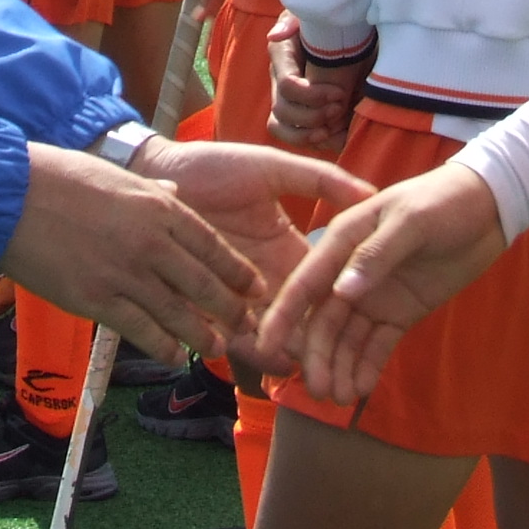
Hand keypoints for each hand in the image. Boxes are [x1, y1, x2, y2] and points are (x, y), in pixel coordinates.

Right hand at [0, 142, 268, 365]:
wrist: (9, 196)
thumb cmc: (59, 179)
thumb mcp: (119, 178)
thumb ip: (153, 193)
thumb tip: (175, 196)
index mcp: (158, 207)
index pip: (212, 245)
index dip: (238, 272)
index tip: (256, 287)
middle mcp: (150, 242)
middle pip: (205, 284)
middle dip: (231, 309)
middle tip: (247, 325)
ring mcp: (125, 274)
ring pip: (179, 314)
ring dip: (203, 335)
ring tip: (217, 348)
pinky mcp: (97, 300)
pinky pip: (143, 330)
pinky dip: (164, 346)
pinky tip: (175, 355)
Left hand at [131, 135, 374, 372]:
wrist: (157, 168)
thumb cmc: (214, 165)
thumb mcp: (272, 168)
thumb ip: (319, 180)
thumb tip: (371, 192)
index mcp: (285, 248)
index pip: (316, 285)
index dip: (333, 307)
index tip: (349, 325)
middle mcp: (262, 275)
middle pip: (291, 318)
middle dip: (306, 341)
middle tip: (322, 362)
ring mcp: (228, 290)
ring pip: (257, 330)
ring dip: (271, 348)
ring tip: (285, 364)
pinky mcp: (194, 298)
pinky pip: (214, 329)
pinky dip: (228, 343)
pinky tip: (237, 350)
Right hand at [258, 160, 509, 404]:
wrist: (488, 208)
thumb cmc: (444, 201)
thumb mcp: (411, 221)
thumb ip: (376, 255)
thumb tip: (342, 293)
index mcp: (343, 239)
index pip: (305, 282)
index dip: (283, 315)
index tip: (264, 346)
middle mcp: (351, 270)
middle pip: (324, 319)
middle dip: (317, 355)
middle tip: (318, 391)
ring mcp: (375, 294)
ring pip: (347, 337)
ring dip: (339, 366)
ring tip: (339, 398)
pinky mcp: (399, 312)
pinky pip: (376, 343)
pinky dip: (366, 365)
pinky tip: (360, 388)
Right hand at [265, 12, 363, 150]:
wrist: (348, 31)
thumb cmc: (331, 19)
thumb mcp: (313, 13)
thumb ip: (294, 20)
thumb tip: (276, 35)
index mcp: (282, 56)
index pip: (286, 86)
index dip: (312, 96)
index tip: (340, 93)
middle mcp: (279, 80)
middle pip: (282, 111)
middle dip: (313, 116)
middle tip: (341, 107)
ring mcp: (287, 98)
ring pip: (282, 128)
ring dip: (308, 134)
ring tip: (334, 129)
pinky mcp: (300, 113)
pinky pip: (297, 137)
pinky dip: (316, 142)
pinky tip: (337, 136)